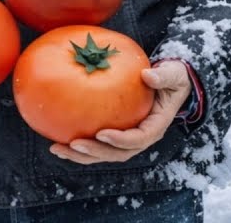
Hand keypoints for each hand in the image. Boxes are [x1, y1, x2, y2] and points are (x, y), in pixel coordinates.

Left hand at [49, 60, 191, 164]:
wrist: (170, 84)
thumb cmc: (171, 78)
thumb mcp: (173, 75)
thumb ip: (164, 76)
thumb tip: (148, 75)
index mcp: (155, 127)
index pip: (138, 139)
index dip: (120, 140)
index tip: (101, 133)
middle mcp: (141, 138)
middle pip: (117, 153)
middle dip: (95, 152)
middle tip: (74, 144)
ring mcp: (128, 139)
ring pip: (104, 154)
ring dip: (80, 155)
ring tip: (57, 148)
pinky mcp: (116, 135)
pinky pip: (97, 144)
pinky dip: (78, 145)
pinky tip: (57, 138)